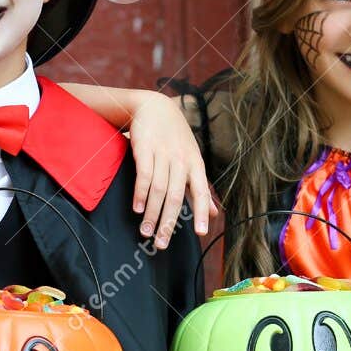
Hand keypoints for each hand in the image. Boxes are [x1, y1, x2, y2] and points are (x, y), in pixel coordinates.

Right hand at [129, 92, 213, 247]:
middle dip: (169, 222)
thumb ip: (199, 188)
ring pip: (159, 189)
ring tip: (146, 232)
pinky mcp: (145, 148)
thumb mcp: (192, 160)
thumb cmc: (175, 138)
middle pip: (176, 196)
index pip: (201, 192)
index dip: (200, 212)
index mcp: (195, 164)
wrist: (155, 107)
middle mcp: (181, 160)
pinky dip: (140, 193)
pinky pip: (144, 175)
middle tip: (161, 244)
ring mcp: (163, 154)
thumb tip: (213, 214)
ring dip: (152, 213)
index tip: (199, 233)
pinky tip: (137, 209)